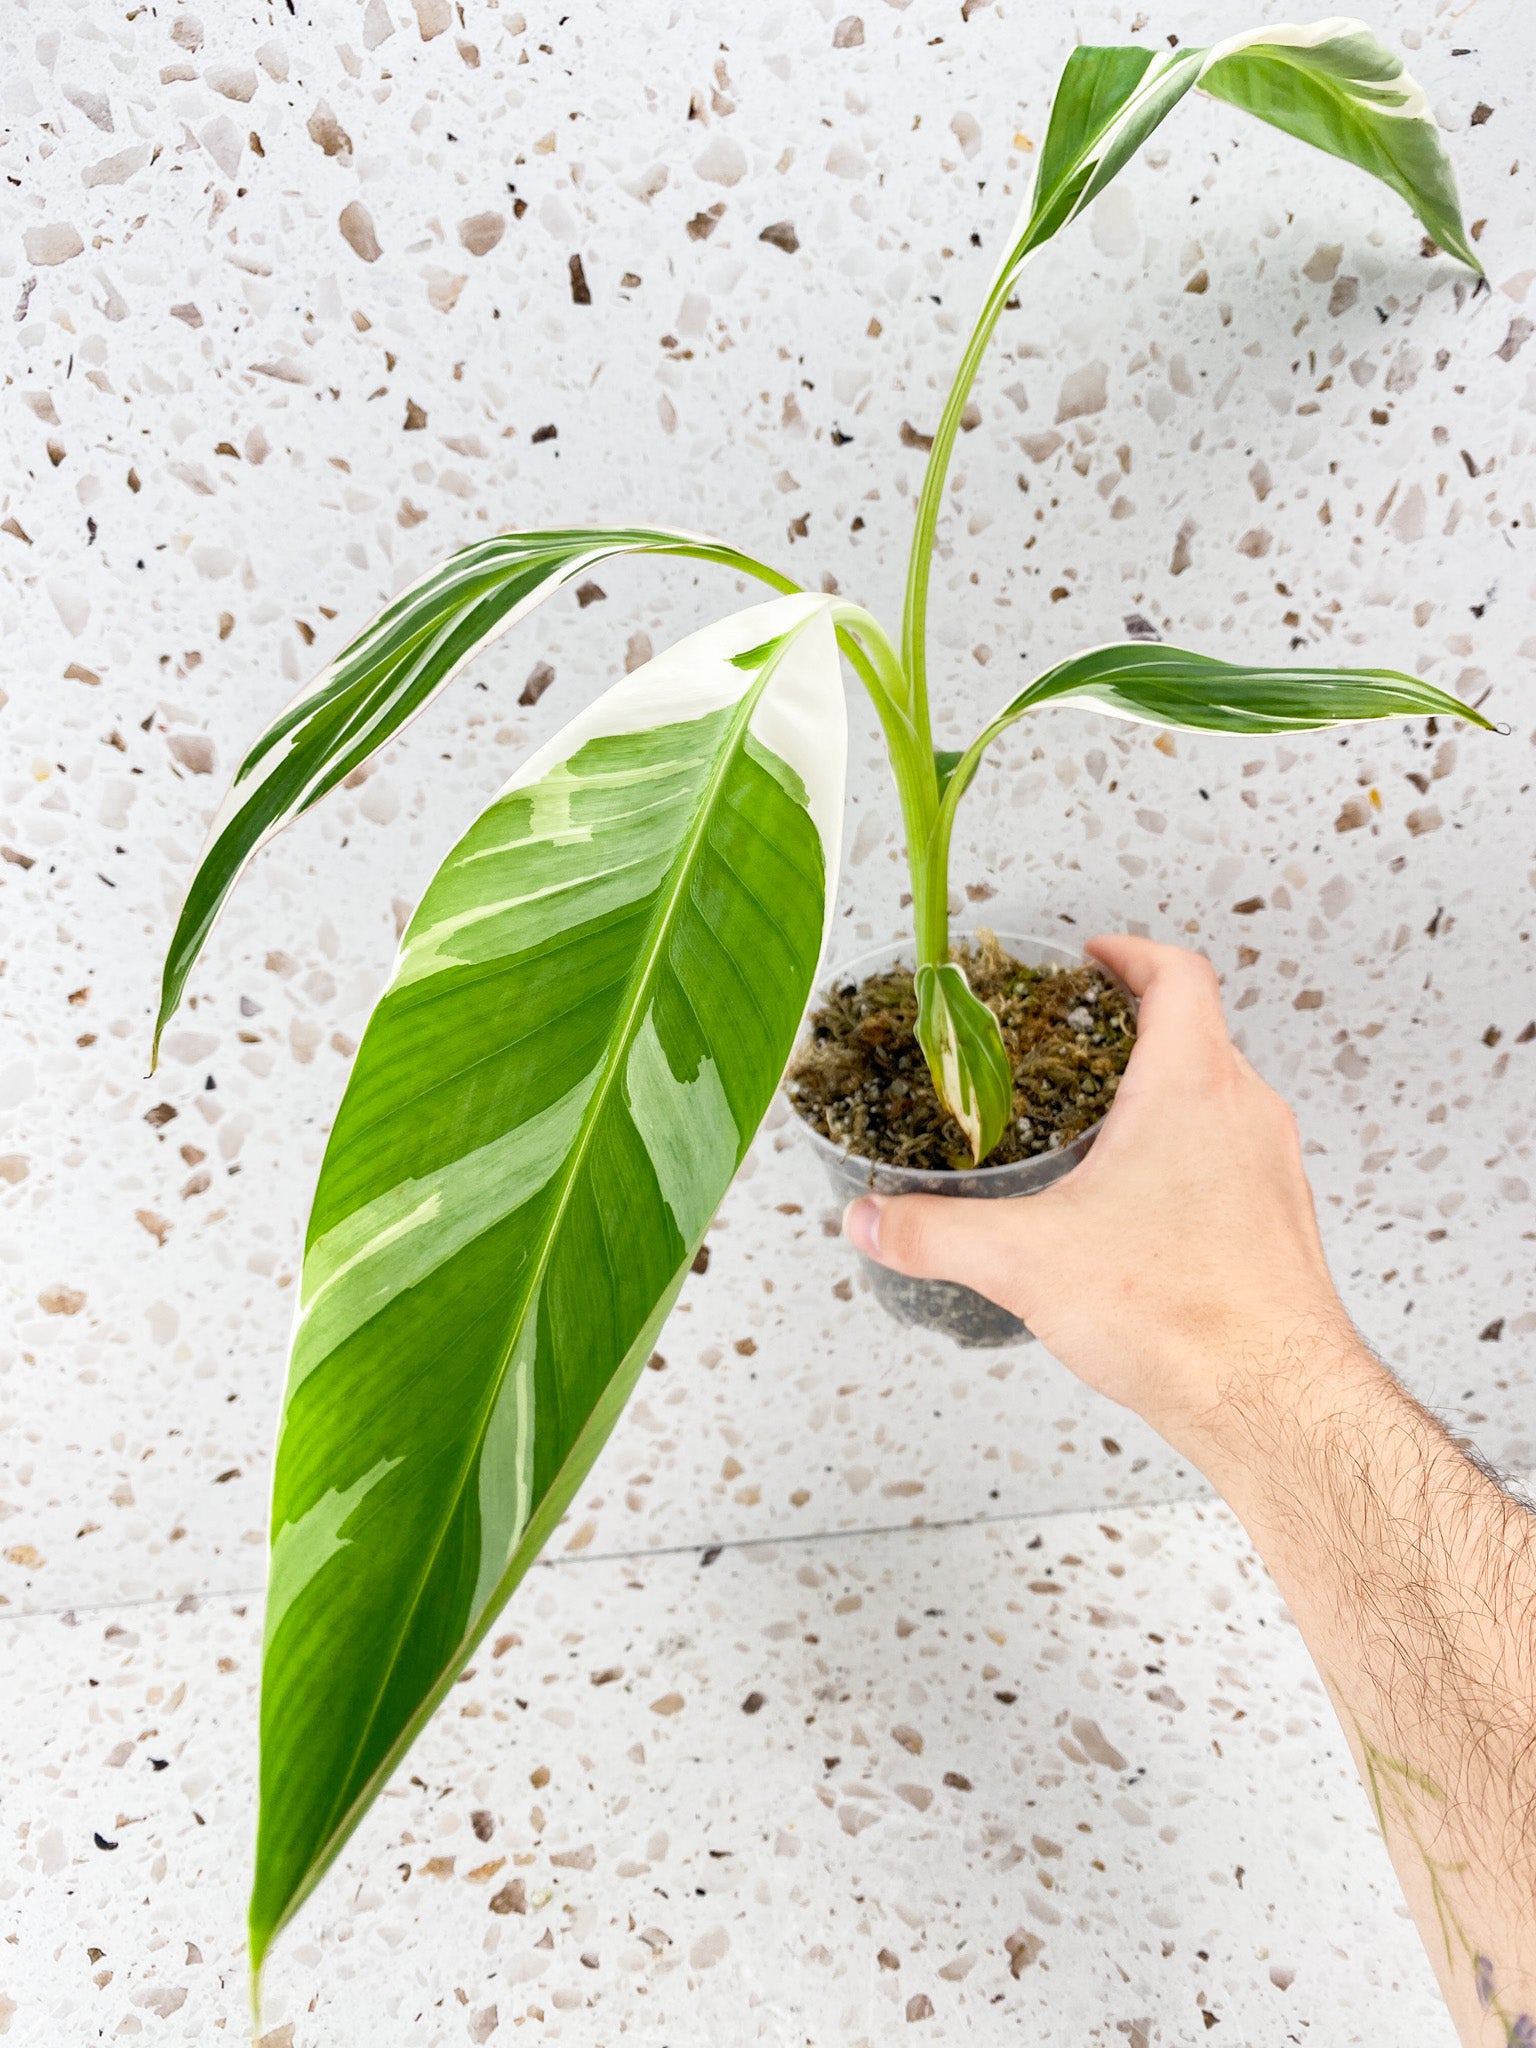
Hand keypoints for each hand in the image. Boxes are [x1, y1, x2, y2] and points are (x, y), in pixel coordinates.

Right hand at [843, 934, 1372, 1473]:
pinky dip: (1184, 1158)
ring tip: (1094, 1125)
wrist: (1275, 1401)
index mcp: (1192, 1087)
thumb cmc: (1182, 1314)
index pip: (1178, 976)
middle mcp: (1246, 1114)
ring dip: (1160, 1095)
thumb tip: (872, 1221)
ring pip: (1218, 1100)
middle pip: (1198, 1032)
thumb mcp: (1026, 1260)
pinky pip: (1231, 1162)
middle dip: (1131, 1027)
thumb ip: (935, 1232)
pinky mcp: (1278, 1227)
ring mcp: (1271, 1171)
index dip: (1131, 954)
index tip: (1092, 958)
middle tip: (1074, 1040)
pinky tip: (1134, 1212)